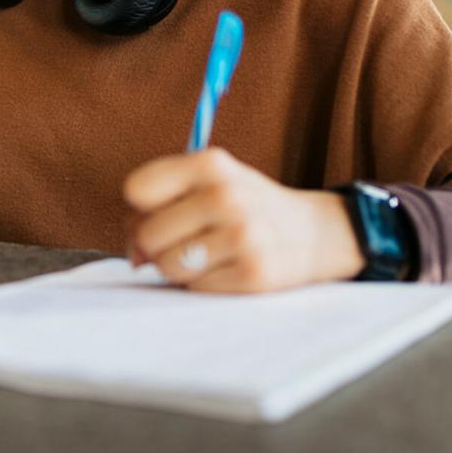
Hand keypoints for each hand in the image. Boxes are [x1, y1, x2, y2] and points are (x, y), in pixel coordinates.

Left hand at [121, 148, 364, 292]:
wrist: (315, 233)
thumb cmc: (244, 207)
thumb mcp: (209, 183)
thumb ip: (160, 205)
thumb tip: (136, 255)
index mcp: (209, 164)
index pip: (137, 189)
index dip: (139, 208)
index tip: (159, 212)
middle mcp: (226, 196)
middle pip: (147, 234)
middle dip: (156, 245)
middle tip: (185, 240)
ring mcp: (242, 235)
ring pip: (168, 266)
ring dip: (178, 268)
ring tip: (205, 256)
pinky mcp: (253, 274)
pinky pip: (195, 289)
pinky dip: (203, 285)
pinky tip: (226, 269)